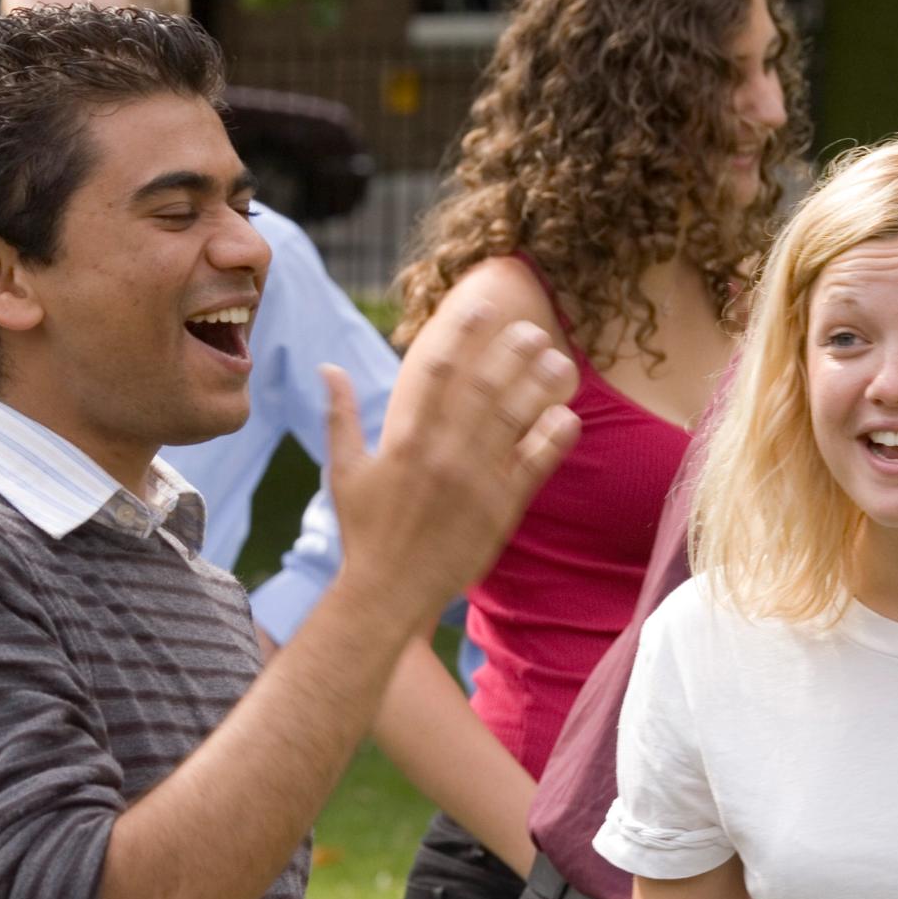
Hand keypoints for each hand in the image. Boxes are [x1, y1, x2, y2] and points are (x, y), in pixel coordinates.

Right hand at [330, 302, 581, 626]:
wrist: (388, 591)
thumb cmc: (364, 532)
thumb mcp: (345, 470)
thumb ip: (340, 416)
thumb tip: (328, 367)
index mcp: (406, 439)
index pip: (438, 371)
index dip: (463, 334)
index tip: (483, 306)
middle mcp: (444, 453)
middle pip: (484, 387)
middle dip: (510, 352)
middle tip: (532, 326)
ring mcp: (476, 480)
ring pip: (515, 419)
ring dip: (538, 384)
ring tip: (558, 358)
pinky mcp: (500, 509)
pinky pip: (533, 466)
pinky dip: (553, 439)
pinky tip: (569, 414)